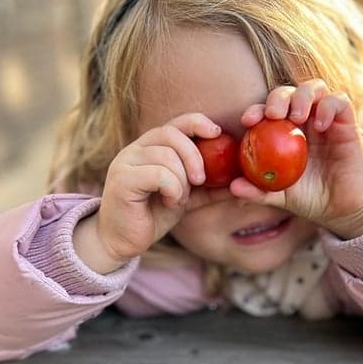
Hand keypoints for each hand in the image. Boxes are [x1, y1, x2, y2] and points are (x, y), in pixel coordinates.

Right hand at [73, 114, 230, 272]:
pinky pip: (159, 174)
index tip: (217, 133)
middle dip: (194, 156)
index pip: (175, 123)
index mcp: (149, 147)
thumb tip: (240, 183)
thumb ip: (208, 188)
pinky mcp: (122, 179)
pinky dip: (172, 190)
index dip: (197, 122)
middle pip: (171, 135)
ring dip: (182, 182)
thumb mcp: (186, 197)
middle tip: (201, 180)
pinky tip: (169, 203)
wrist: (122, 241)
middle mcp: (135, 149)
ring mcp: (125, 162)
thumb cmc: (152, 216)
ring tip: (178, 198)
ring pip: (167, 157)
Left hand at [231, 79, 362, 238]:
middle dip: (278, 98)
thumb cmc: (308, 198)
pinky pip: (339, 101)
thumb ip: (258, 191)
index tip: (248, 121)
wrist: (341, 208)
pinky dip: (328, 106)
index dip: (255, 110)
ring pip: (314, 88)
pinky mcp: (346, 122)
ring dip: (302, 96)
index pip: (266, 111)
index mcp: (283, 132)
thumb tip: (233, 187)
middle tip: (273, 115)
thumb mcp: (280, 196)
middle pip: (288, 93)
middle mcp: (303, 120)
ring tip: (297, 117)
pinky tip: (320, 125)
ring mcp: (325, 118)